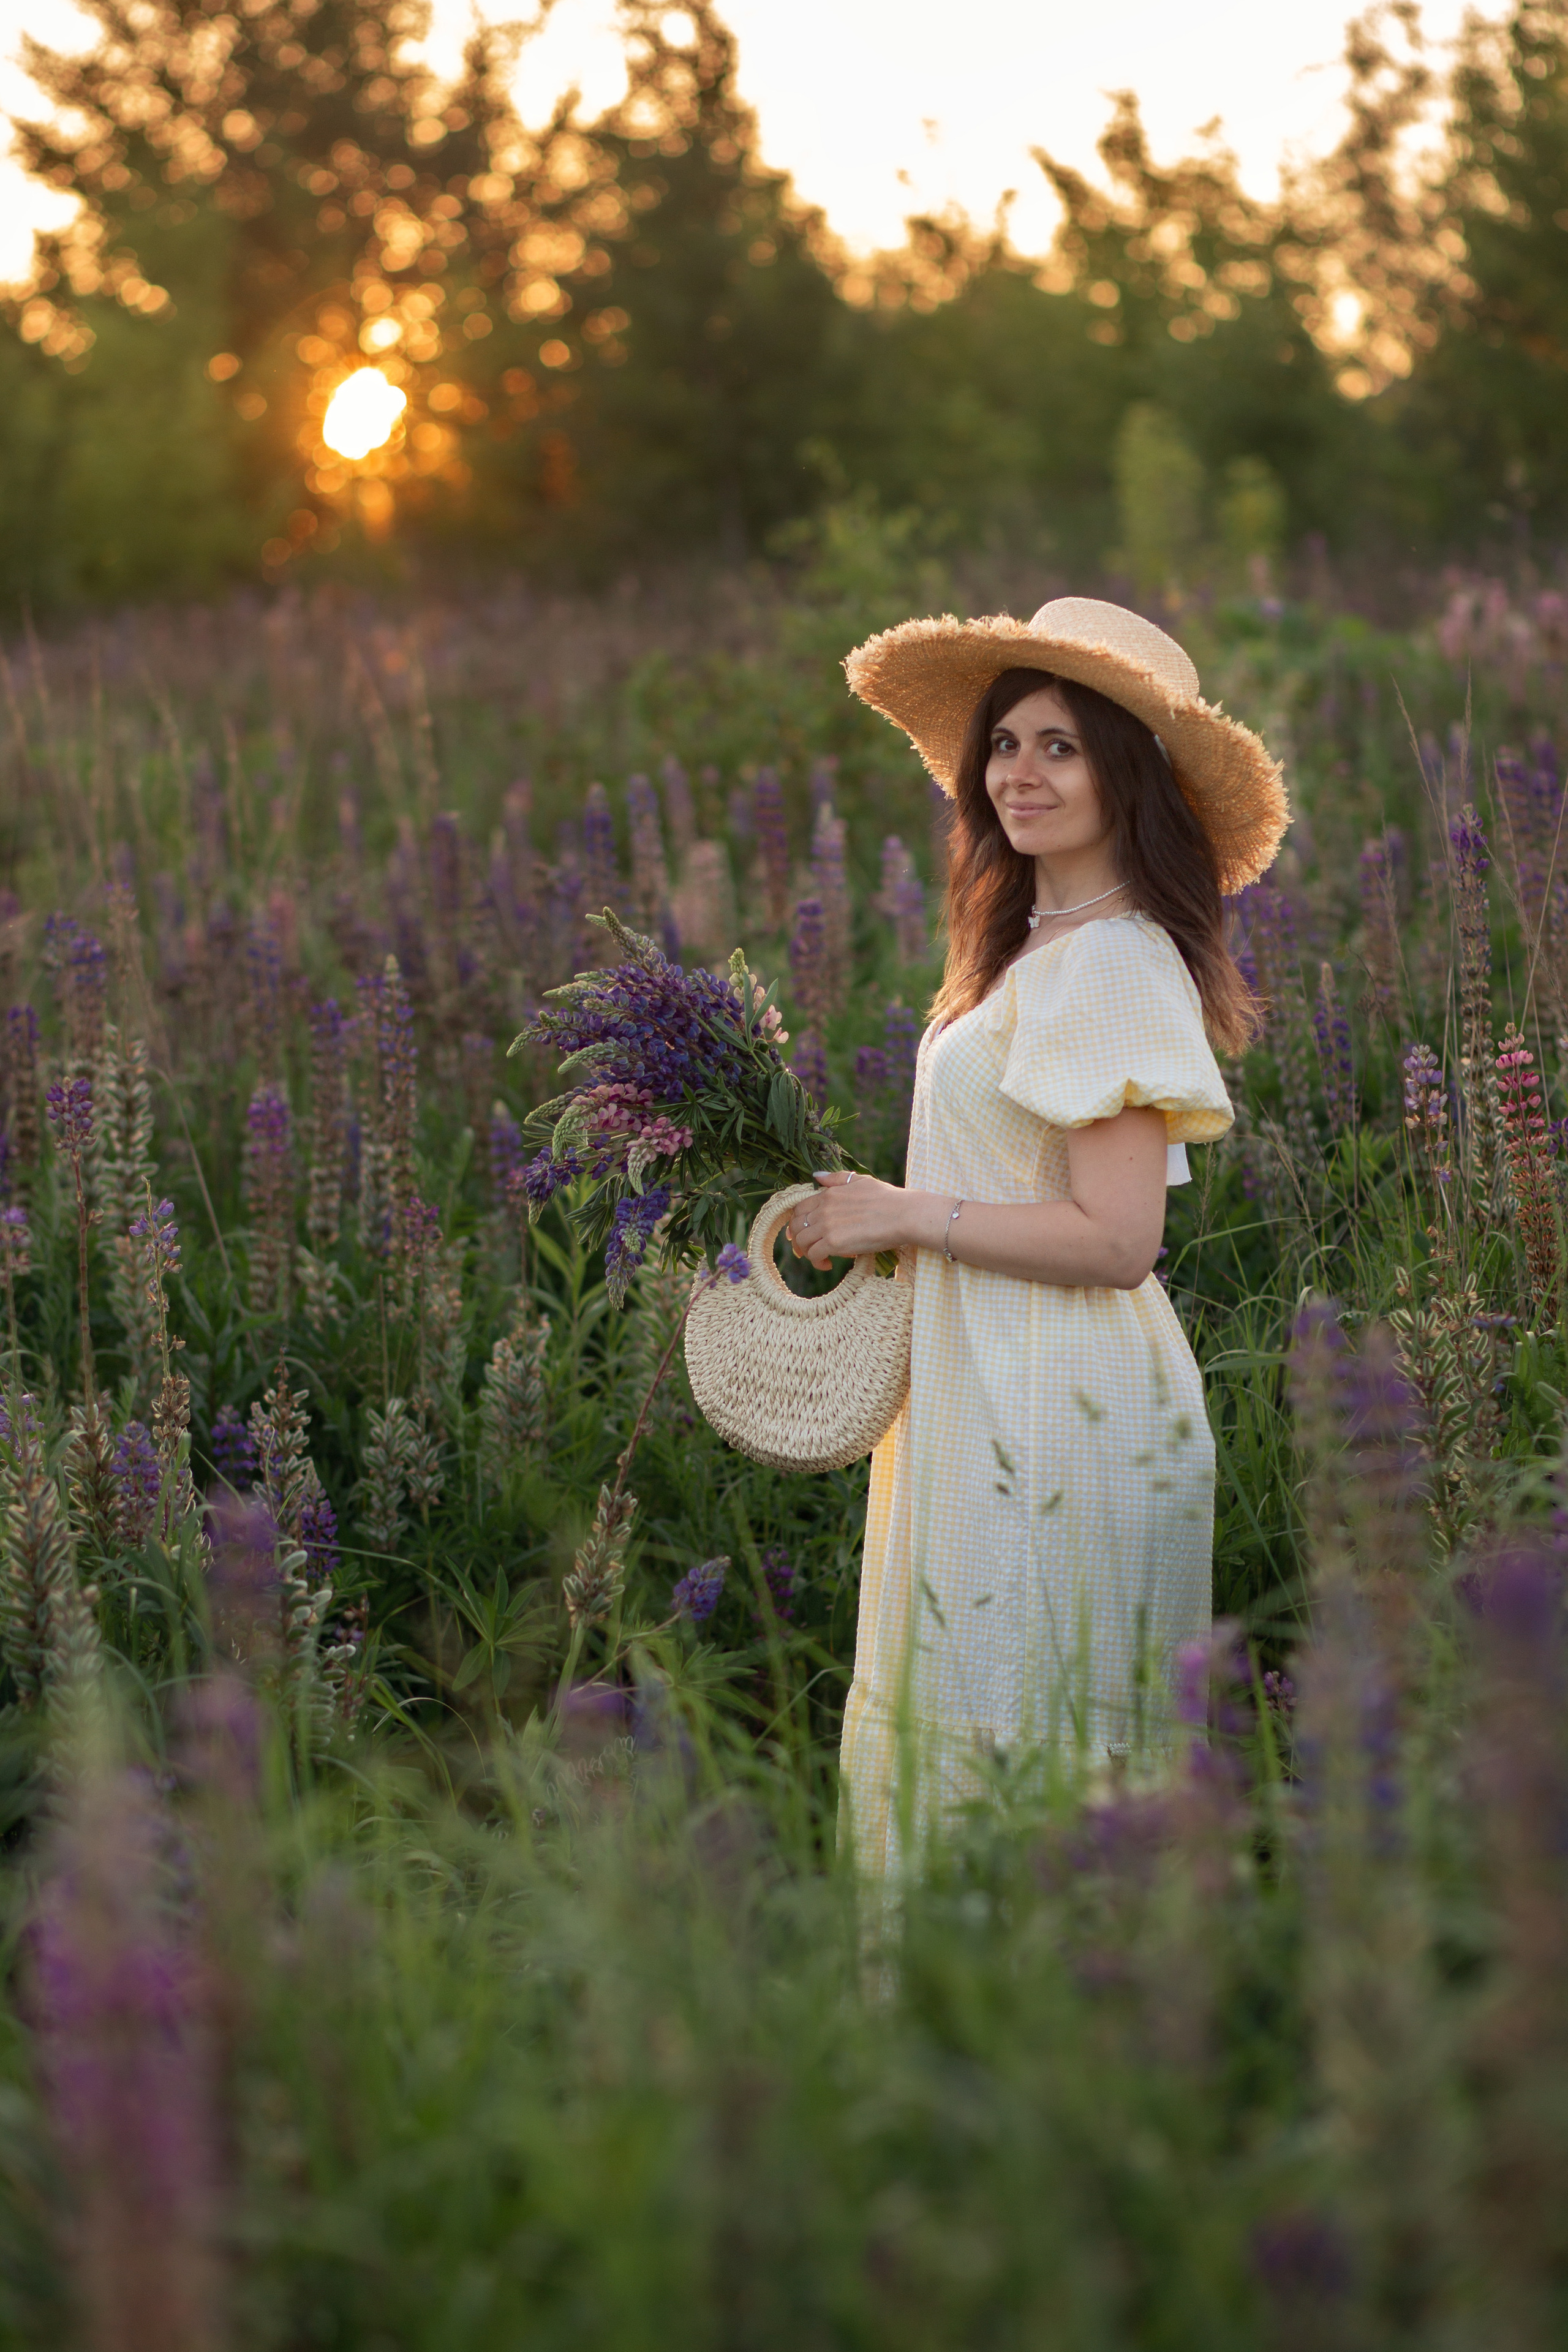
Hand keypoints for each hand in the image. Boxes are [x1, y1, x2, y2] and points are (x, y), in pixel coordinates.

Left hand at [785, 1171, 908, 1270]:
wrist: (902, 1215)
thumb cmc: (887, 1199)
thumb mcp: (860, 1181)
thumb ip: (836, 1179)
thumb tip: (817, 1176)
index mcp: (829, 1194)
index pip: (799, 1208)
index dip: (797, 1222)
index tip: (804, 1232)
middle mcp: (824, 1209)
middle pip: (796, 1225)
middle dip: (798, 1238)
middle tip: (809, 1248)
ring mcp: (827, 1225)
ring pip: (802, 1242)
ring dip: (807, 1252)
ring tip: (821, 1258)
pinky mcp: (835, 1242)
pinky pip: (814, 1254)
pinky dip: (817, 1262)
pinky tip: (827, 1264)